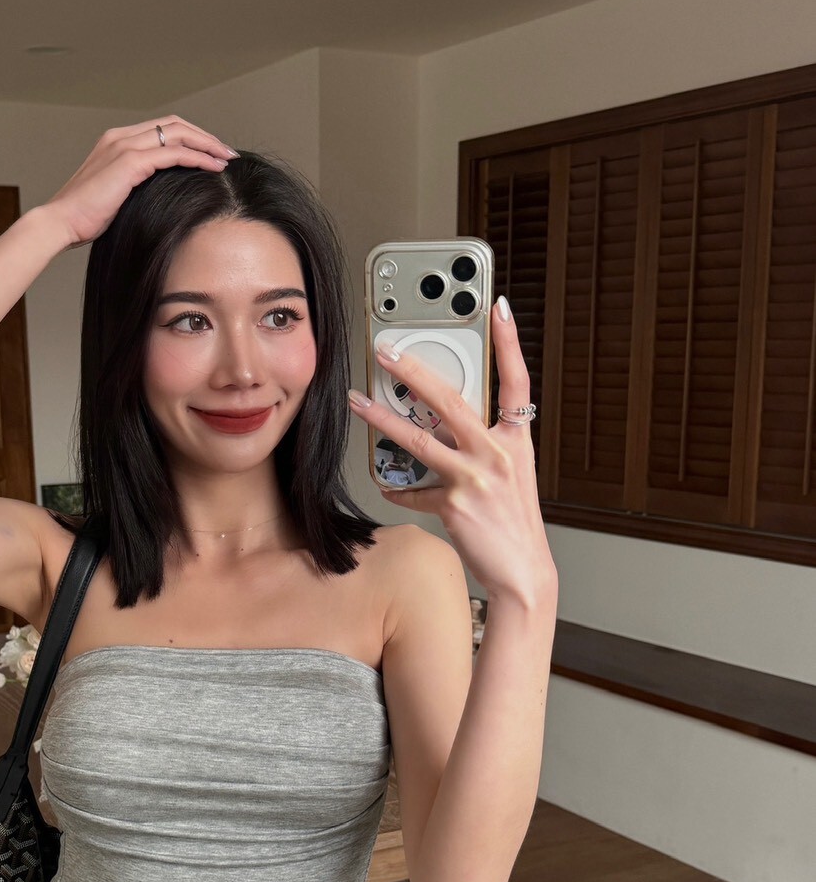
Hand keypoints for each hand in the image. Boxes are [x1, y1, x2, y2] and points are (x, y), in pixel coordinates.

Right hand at [41, 118, 238, 248]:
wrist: (61, 222)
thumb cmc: (84, 218)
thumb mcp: (113, 196)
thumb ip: (133, 186)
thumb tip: (158, 196)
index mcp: (115, 141)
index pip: (162, 128)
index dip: (190, 137)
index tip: (210, 153)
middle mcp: (121, 137)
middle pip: (174, 124)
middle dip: (204, 136)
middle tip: (226, 153)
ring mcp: (125, 146)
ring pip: (178, 134)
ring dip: (207, 144)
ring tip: (226, 158)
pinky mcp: (130, 162)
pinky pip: (174, 154)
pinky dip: (198, 158)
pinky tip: (213, 168)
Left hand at [348, 298, 556, 606]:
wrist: (523, 572)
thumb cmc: (515, 524)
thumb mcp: (510, 474)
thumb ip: (481, 446)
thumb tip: (445, 427)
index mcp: (516, 440)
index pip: (516, 380)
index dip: (509, 342)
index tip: (498, 309)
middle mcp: (497, 452)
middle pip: (451, 400)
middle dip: (414, 371)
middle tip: (387, 350)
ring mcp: (475, 477)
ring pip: (420, 439)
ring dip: (383, 418)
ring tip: (358, 402)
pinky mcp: (454, 503)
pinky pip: (415, 490)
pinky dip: (398, 488)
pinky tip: (386, 485)